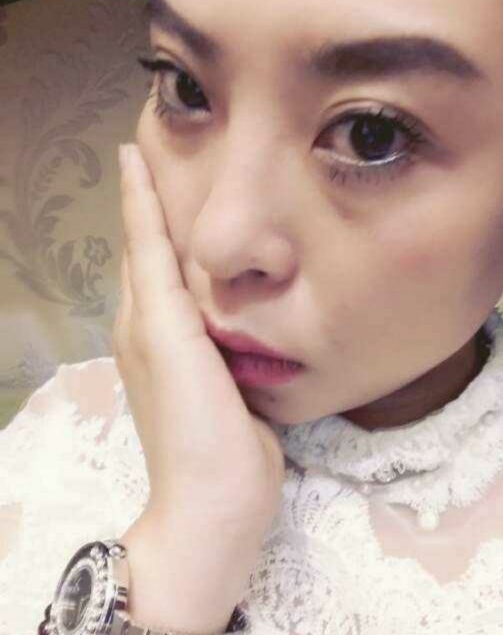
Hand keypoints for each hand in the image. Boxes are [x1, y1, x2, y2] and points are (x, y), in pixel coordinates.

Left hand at [113, 143, 284, 630]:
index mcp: (143, 319)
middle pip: (148, 256)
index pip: (140, 242)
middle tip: (163, 165)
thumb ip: (165, 294)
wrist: (216, 501)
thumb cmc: (195, 427)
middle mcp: (153, 329)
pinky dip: (203, 279)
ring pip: (174, 281)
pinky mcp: (210, 369)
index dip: (137, 196)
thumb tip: (157, 240)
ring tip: (188, 205)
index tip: (134, 149)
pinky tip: (220, 274)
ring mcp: (181, 351)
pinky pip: (201, 309)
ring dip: (173, 241)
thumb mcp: (175, 351)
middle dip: (149, 209)